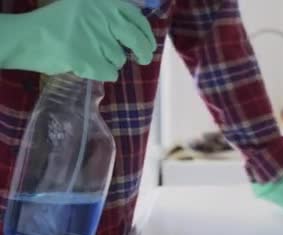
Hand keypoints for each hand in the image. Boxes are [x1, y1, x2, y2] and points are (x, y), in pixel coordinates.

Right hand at [0, 0, 155, 80]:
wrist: (27, 38)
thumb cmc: (55, 25)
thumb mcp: (84, 8)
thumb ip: (109, 15)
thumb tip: (140, 33)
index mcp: (103, 1)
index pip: (136, 17)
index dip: (146, 33)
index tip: (149, 44)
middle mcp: (103, 15)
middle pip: (136, 40)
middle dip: (143, 52)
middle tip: (142, 59)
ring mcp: (96, 37)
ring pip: (119, 58)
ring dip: (109, 61)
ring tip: (89, 55)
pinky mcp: (90, 58)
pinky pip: (110, 73)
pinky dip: (101, 74)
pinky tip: (86, 66)